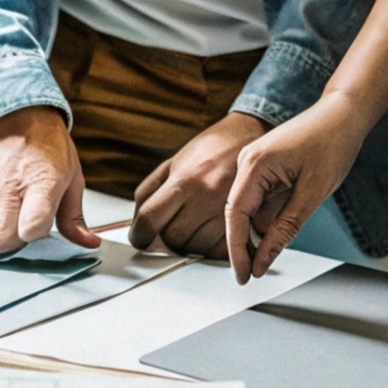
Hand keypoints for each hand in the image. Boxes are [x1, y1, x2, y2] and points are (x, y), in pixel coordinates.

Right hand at [0, 106, 101, 254]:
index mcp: (42, 182)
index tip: (40, 228)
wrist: (17, 117)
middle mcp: (9, 187)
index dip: (35, 234)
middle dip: (12, 245)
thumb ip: (74, 217)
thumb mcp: (72, 179)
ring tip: (9, 223)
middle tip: (23, 230)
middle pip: (0, 239)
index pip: (32, 226)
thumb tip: (87, 242)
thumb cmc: (47, 147)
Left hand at [130, 113, 267, 257]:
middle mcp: (206, 196)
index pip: (150, 219)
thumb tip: (137, 222)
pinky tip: (208, 233)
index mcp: (185, 179)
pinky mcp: (247, 221)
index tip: (139, 239)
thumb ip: (150, 191)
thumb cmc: (211, 149)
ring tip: (191, 228)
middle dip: (165, 240)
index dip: (139, 235)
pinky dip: (210, 248)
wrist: (251, 136)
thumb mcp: (174, 162)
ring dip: (188, 245)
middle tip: (168, 230)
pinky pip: (220, 250)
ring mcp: (227, 211)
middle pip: (172, 238)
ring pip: (195, 248)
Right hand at [223, 101, 366, 283]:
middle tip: (253, 275)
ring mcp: (254, 165)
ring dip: (263, 230)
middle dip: (246, 246)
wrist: (345, 113)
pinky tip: (287, 221)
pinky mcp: (265, 169)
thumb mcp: (313, 193)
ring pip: (251, 211)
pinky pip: (262, 201)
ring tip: (282, 236)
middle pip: (238, 215)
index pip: (235, 216)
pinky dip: (271, 217)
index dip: (237, 250)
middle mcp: (247, 163)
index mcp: (254, 165)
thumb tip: (263, 260)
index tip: (242, 275)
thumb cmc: (333, 142)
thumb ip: (285, 228)